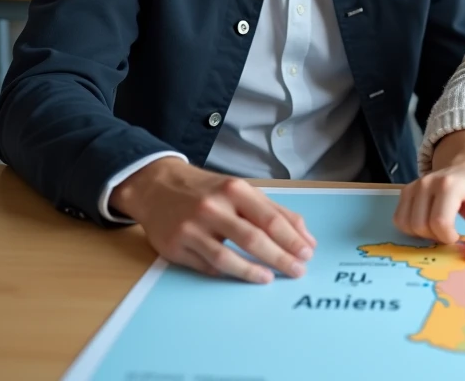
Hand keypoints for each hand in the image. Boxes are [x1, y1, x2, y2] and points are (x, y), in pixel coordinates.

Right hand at [110, 158, 315, 283]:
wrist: (156, 186)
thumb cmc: (207, 190)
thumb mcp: (241, 191)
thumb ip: (274, 212)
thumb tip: (305, 237)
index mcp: (234, 190)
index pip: (270, 219)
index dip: (292, 239)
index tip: (308, 253)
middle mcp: (213, 207)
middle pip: (253, 239)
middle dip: (280, 258)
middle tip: (298, 271)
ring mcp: (191, 228)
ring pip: (227, 257)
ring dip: (252, 272)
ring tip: (270, 278)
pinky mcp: (174, 247)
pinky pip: (206, 266)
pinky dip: (227, 273)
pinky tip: (243, 275)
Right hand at [394, 130, 464, 262]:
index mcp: (450, 185)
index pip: (440, 222)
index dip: (448, 237)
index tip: (458, 235)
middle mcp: (427, 183)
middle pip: (421, 226)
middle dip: (435, 237)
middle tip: (450, 231)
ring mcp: (414, 186)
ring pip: (407, 225)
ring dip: (422, 234)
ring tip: (438, 227)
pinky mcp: (406, 191)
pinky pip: (399, 219)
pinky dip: (411, 228)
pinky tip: (426, 222)